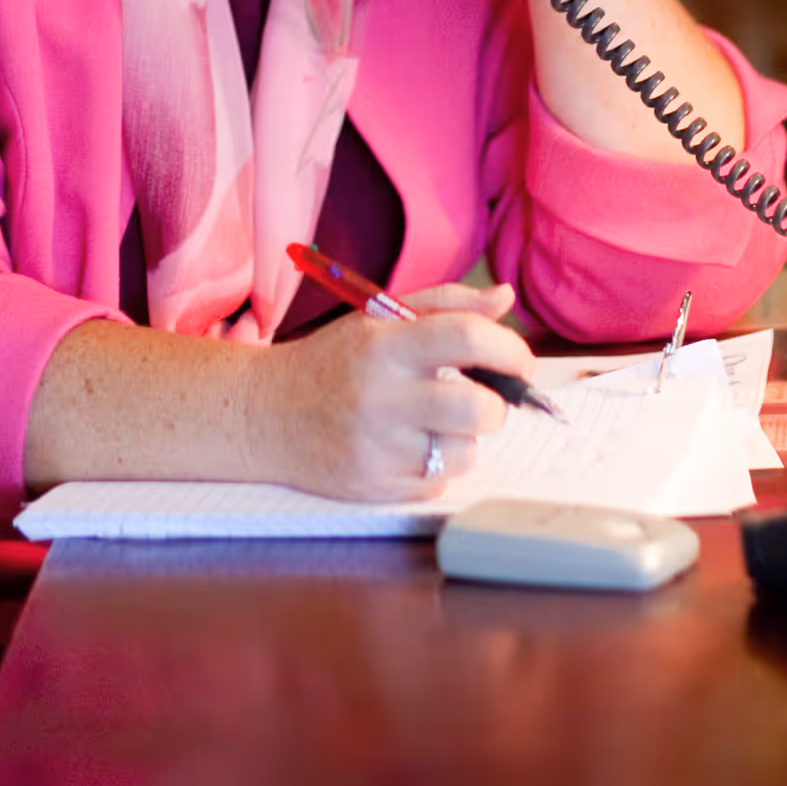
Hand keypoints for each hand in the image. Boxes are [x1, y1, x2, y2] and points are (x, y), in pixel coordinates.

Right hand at [257, 281, 534, 502]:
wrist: (265, 413)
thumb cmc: (332, 362)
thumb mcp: (379, 319)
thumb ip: (446, 305)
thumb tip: (504, 298)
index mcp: (385, 344)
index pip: (466, 337)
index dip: (509, 349)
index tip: (521, 361)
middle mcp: (381, 395)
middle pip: (477, 408)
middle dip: (495, 405)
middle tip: (481, 398)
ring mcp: (377, 447)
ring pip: (465, 452)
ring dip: (464, 439)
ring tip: (434, 423)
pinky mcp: (375, 487)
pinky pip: (438, 482)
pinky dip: (436, 466)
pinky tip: (407, 447)